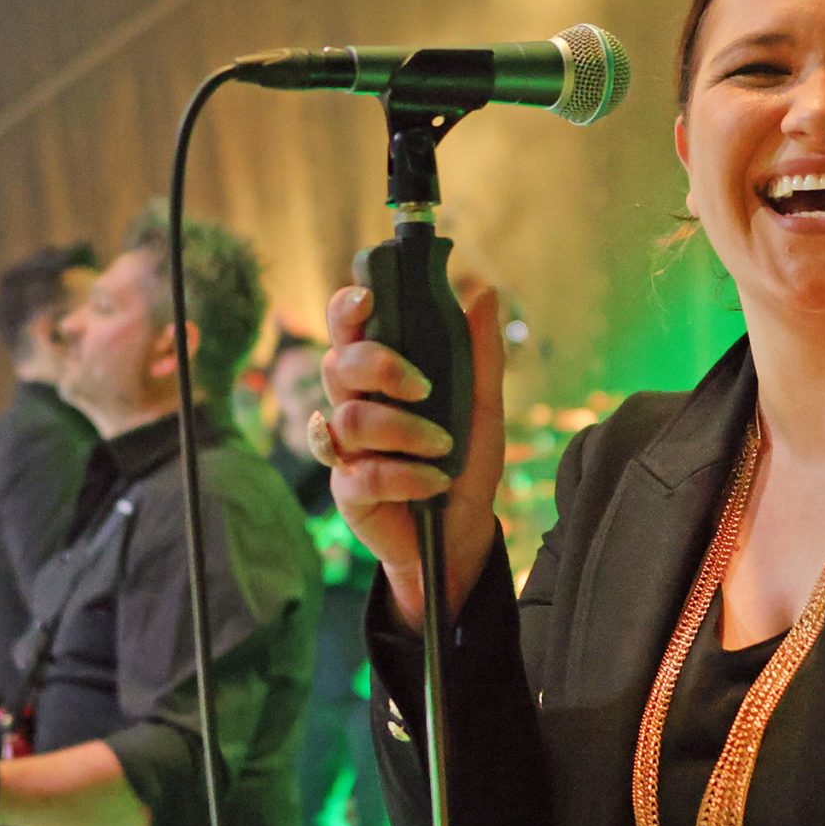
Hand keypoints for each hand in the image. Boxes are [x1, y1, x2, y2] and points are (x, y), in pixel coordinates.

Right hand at [321, 279, 506, 627]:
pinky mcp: (348, 491)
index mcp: (379, 377)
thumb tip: (486, 294)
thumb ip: (481, 354)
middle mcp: (354, 405)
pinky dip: (407, 476)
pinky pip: (364, 474)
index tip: (369, 299)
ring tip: (444, 447)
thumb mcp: (483, 407)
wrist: (463, 531)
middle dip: (379, 366)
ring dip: (405, 430)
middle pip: (338, 365)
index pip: (349, 330)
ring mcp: (346, 449)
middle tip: (423, 387)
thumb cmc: (465, 462)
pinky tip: (435, 482)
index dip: (347, 309)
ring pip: (351, 420)